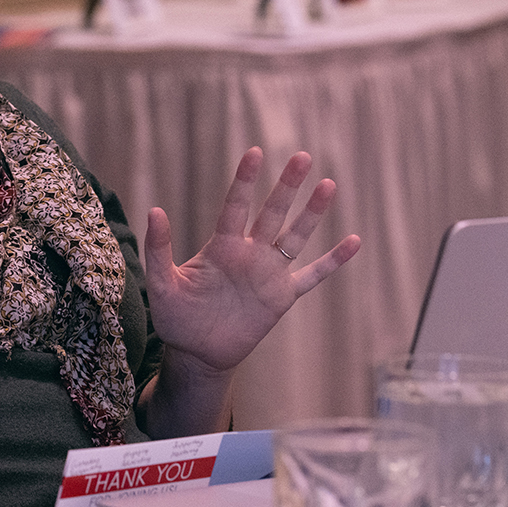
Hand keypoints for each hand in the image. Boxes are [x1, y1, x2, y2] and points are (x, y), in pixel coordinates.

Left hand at [142, 147, 359, 375]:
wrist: (197, 353)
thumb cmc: (177, 318)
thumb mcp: (162, 284)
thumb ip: (159, 249)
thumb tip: (154, 210)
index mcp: (221, 247)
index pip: (236, 206)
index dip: (245, 181)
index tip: (255, 152)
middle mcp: (249, 254)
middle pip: (272, 213)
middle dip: (287, 186)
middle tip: (302, 156)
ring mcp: (268, 274)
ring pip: (296, 237)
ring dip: (312, 213)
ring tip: (328, 185)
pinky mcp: (282, 297)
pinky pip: (312, 276)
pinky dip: (333, 261)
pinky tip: (353, 241)